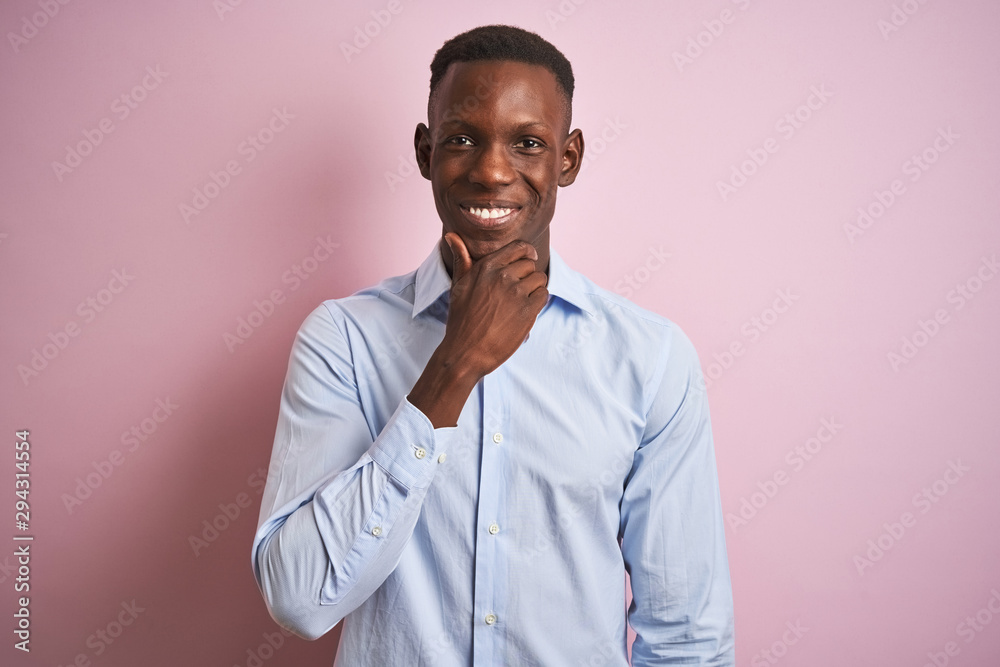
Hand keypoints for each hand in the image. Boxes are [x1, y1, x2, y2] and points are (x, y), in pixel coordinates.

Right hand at [439, 232, 548, 378]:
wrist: (465, 352)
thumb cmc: (460, 320)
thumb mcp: (457, 286)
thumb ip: (461, 259)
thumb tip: (451, 235)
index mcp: (486, 267)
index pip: (519, 248)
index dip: (527, 253)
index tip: (529, 260)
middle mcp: (502, 276)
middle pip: (530, 264)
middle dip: (528, 276)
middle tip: (519, 292)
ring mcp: (516, 293)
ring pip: (540, 279)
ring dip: (535, 289)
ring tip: (523, 302)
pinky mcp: (527, 310)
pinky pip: (543, 296)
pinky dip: (538, 302)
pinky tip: (526, 311)